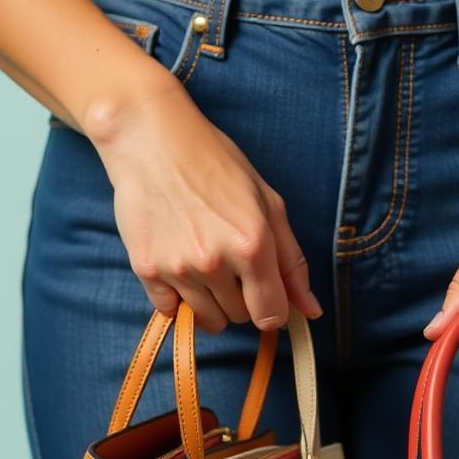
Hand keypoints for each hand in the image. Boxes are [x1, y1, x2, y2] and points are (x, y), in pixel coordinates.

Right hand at [85, 77, 320, 331]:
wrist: (150, 138)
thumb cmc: (215, 165)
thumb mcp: (267, 205)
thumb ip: (293, 263)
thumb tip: (312, 311)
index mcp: (252, 245)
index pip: (270, 314)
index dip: (272, 310)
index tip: (265, 297)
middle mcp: (215, 262)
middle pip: (238, 318)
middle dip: (241, 300)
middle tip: (230, 263)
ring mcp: (178, 268)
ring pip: (207, 320)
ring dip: (212, 303)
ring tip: (204, 265)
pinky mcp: (146, 269)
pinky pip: (169, 311)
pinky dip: (176, 298)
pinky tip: (178, 265)